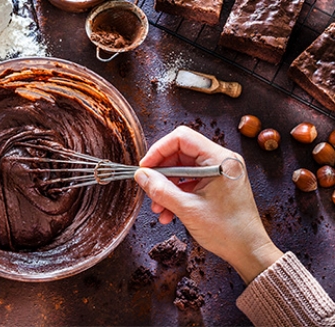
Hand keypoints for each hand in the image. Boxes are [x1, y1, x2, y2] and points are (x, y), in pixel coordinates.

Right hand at [134, 126, 282, 283]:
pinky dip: (176, 194)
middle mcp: (221, 161)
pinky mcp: (216, 184)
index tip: (145, 167)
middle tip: (148, 188)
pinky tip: (168, 213)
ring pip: (182, 169)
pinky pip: (189, 181)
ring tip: (158, 207)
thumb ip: (161, 190)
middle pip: (180, 153)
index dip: (159, 150)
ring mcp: (219, 172)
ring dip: (166, 187)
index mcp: (220, 159)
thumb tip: (141, 175)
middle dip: (161, 172)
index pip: (182, 138)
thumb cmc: (228, 230)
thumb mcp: (187, 209)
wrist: (249, 251)